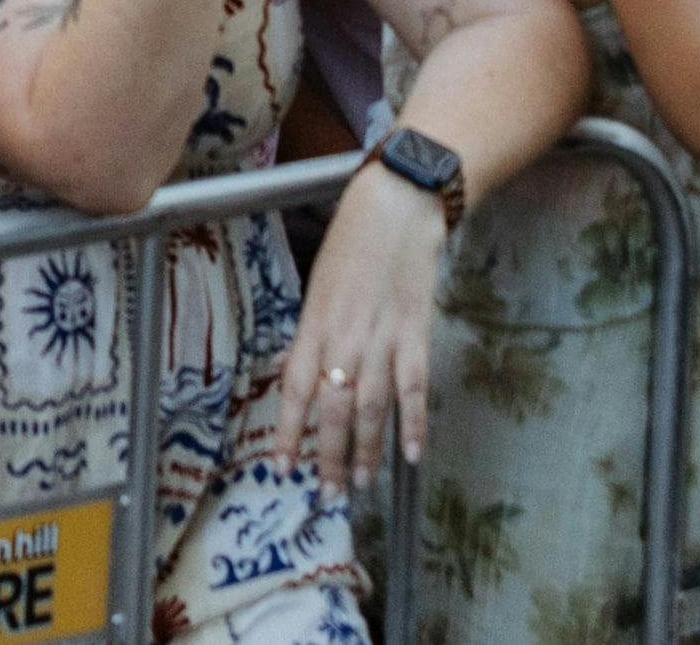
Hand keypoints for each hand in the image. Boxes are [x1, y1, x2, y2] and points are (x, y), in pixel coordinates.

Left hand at [265, 163, 445, 479]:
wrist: (396, 205)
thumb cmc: (353, 240)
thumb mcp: (320, 285)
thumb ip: (316, 332)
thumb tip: (311, 377)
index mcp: (314, 323)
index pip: (294, 389)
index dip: (288, 432)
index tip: (284, 467)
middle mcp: (344, 337)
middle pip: (333, 410)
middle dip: (329, 457)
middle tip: (330, 494)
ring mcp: (382, 338)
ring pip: (370, 408)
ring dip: (366, 451)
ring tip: (361, 482)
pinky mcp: (416, 333)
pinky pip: (413, 389)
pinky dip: (413, 424)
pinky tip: (413, 455)